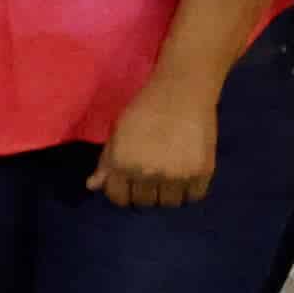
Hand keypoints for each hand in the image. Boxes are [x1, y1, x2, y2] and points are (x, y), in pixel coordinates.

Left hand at [86, 69, 221, 207]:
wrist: (183, 90)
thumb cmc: (146, 106)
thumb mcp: (119, 130)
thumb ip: (106, 161)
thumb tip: (92, 186)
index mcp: (122, 163)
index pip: (119, 198)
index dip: (123, 191)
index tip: (130, 183)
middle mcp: (147, 173)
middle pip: (144, 202)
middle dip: (145, 191)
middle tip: (153, 175)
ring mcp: (175, 175)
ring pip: (169, 203)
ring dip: (168, 193)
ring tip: (171, 175)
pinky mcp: (201, 173)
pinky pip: (194, 196)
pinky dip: (190, 189)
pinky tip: (187, 173)